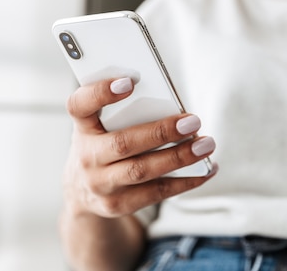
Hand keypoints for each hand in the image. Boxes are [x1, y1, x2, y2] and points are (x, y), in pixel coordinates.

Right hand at [63, 77, 216, 217]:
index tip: (129, 82)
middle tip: (193, 121)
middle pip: (123, 143)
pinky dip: (186, 181)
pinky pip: (156, 192)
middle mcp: (87, 157)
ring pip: (142, 171)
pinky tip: (206, 169)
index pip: (80, 106)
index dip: (101, 92)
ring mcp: (101, 184)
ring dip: (179, 157)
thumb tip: (173, 106)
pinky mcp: (118, 205)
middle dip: (161, 132)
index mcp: (83, 127)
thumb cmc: (103, 145)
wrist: (81, 192)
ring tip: (206, 145)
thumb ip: (125, 112)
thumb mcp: (102, 125)